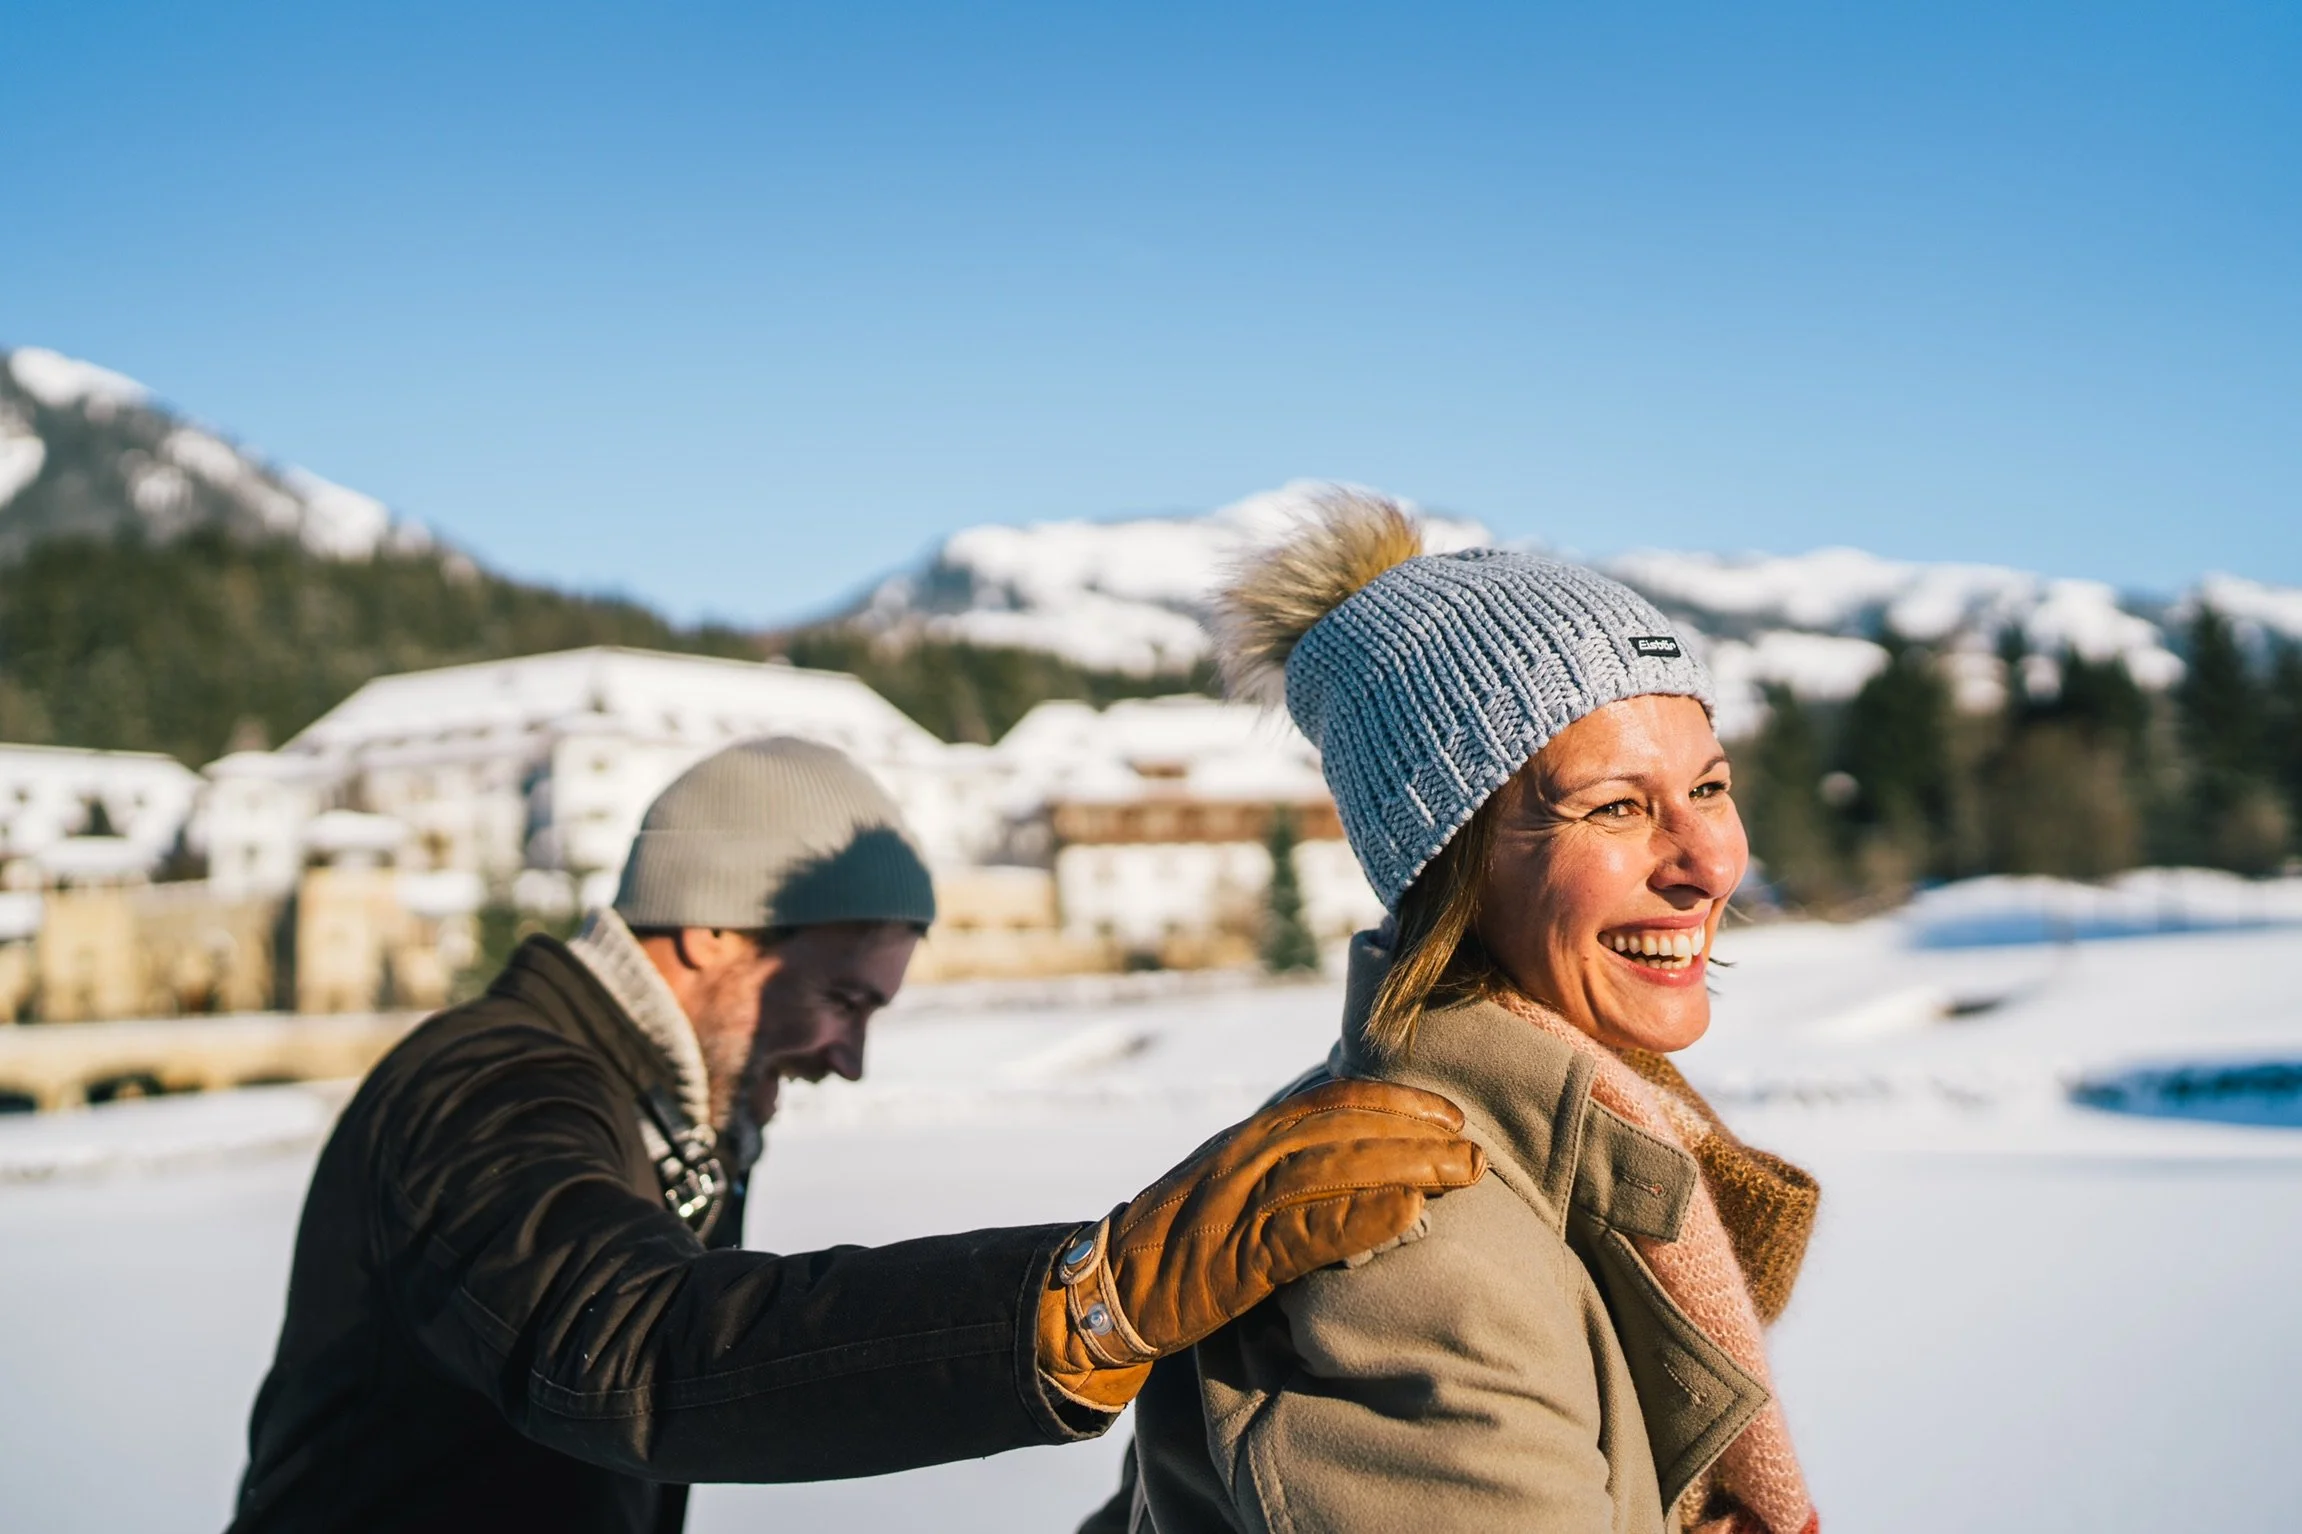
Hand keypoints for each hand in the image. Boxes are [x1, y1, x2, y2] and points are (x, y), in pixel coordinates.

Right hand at [1036, 1078, 1485, 1408]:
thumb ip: (1285, 1162)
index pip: (1338, 1100)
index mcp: (1253, 1134)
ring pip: (1336, 1168)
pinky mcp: (1238, 1254)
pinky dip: (1360, 1219)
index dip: (1401, 1103)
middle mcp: (1250, 1153)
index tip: (1452, 1115)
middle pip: (1348, 1129)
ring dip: (1408, 1167)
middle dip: (1419, 1136)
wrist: (1108, 1282)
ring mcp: (1242, 1200)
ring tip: (1461, 1173)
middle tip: (1474, 1152)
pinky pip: (1307, 1231)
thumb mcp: (1233, 1180)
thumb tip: (1354, 1153)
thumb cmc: (1178, 1238)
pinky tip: (1406, 1214)